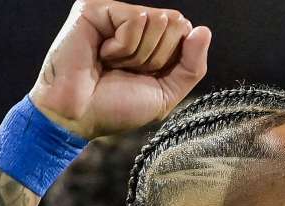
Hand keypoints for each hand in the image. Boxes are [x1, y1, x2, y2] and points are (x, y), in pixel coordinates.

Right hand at [28, 1, 210, 139]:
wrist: (81, 116)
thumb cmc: (118, 107)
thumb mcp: (166, 92)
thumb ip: (191, 66)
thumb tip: (204, 31)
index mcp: (152, 41)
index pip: (187, 32)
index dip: (174, 60)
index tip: (146, 76)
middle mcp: (134, 24)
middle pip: (177, 23)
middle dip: (158, 57)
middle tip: (128, 71)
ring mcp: (115, 13)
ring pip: (158, 20)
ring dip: (139, 54)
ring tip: (112, 64)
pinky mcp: (95, 8)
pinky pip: (135, 19)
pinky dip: (124, 47)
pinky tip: (102, 54)